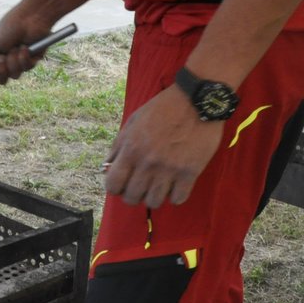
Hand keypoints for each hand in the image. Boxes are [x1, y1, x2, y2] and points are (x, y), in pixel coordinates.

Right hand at [0, 7, 56, 90]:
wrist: (30, 18)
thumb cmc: (9, 27)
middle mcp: (8, 61)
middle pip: (2, 79)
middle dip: (1, 70)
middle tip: (1, 58)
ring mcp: (21, 61)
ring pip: (15, 75)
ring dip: (14, 62)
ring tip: (16, 47)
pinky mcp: (34, 59)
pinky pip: (27, 68)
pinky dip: (24, 58)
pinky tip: (25, 47)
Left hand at [102, 86, 225, 207]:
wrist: (197, 100)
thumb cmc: (163, 108)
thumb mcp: (133, 121)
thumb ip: (119, 145)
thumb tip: (107, 167)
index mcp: (131, 148)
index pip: (113, 185)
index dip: (115, 187)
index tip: (122, 184)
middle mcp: (148, 162)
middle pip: (132, 197)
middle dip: (133, 194)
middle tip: (140, 186)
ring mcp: (169, 169)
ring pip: (154, 202)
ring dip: (153, 197)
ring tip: (158, 186)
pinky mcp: (190, 172)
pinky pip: (178, 199)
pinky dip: (174, 196)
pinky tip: (175, 186)